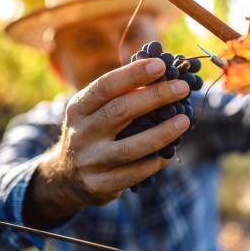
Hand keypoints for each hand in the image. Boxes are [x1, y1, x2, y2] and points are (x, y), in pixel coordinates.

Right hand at [24, 58, 190, 226]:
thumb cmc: (92, 132)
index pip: (105, 86)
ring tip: (184, 121)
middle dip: (155, 97)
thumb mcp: (94, 111)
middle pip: (120, 111)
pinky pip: (134, 174)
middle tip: (182, 88)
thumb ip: (121, 94)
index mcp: (78, 108)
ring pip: (130, 147)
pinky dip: (155, 162)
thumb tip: (163, 73)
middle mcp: (81, 133)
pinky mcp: (100, 185)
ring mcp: (90, 161)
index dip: (134, 74)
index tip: (161, 65)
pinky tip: (170, 152)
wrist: (65, 177)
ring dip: (162, 133)